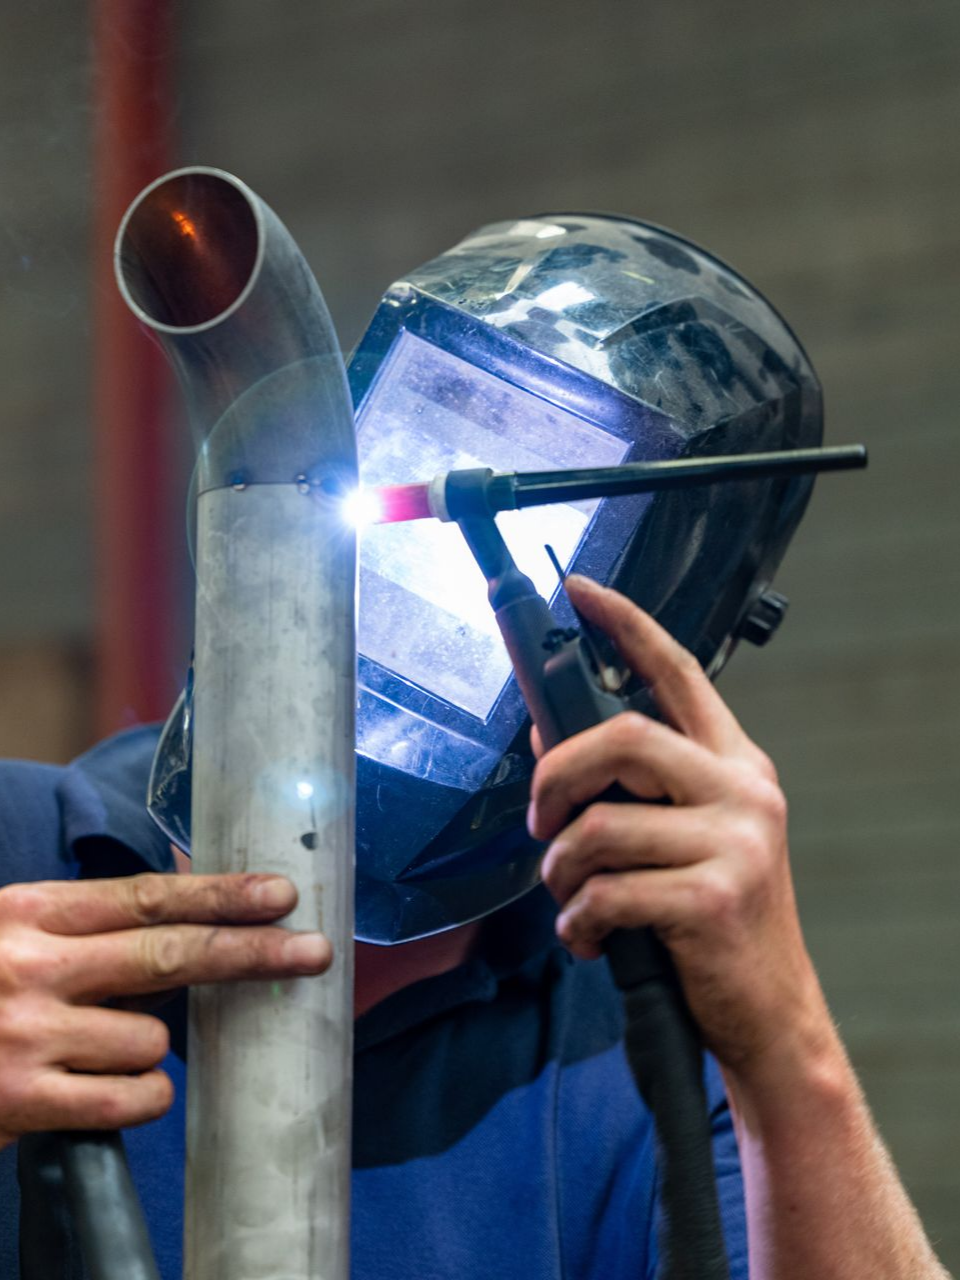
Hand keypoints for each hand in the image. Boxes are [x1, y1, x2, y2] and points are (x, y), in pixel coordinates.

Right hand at [0, 872, 328, 1146]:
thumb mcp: (15, 931)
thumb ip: (87, 926)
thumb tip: (187, 915)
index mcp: (31, 911)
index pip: (145, 897)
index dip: (218, 895)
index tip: (279, 893)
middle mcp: (31, 966)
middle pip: (167, 955)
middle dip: (250, 952)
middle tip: (313, 952)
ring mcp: (27, 1035)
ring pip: (151, 1041)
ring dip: (149, 1048)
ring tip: (97, 1046)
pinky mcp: (23, 1101)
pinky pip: (131, 1100)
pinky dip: (139, 1097)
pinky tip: (100, 1089)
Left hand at [527, 575, 829, 1079]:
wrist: (771, 1012)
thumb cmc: (713, 921)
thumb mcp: (689, 839)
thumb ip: (634, 788)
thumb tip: (550, 739)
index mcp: (735, 765)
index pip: (679, 673)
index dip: (627, 625)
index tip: (581, 589)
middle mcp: (744, 790)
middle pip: (623, 738)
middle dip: (556, 778)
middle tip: (541, 824)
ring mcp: (736, 842)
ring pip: (600, 826)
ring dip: (560, 870)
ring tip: (571, 899)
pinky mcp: (715, 898)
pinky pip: (606, 891)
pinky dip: (577, 923)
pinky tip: (591, 940)